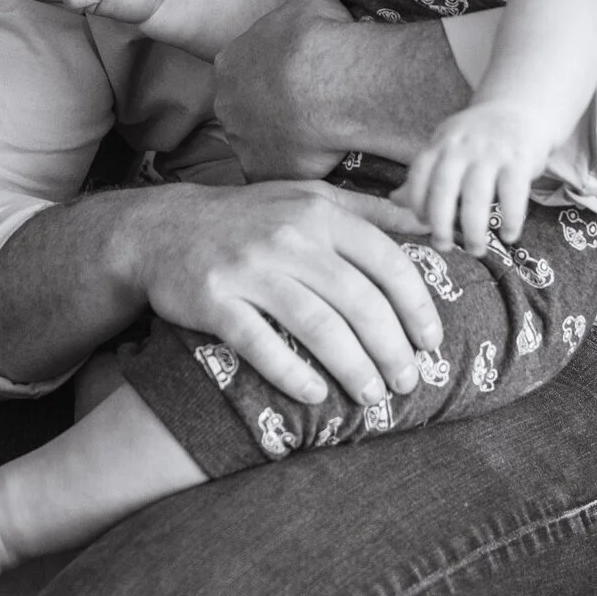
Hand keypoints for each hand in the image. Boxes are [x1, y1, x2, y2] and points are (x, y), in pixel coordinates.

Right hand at [130, 180, 443, 405]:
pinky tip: (316, 395)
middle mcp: (288, 238)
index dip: (416, 306)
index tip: (432, 340)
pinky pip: (259, 343)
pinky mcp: (213, 300)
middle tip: (409, 382)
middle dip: (392, 348)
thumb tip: (430, 224)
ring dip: (352, 367)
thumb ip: (370, 211)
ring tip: (373, 396)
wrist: (164, 228)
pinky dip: (291, 372)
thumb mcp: (310, 199)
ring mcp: (249, 269)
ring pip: (317, 325)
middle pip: (358, 301)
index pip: (386, 262)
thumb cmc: (251, 218)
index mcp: (320, 213)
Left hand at [212, 0, 364, 180]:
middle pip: (247, 108)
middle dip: (273, 109)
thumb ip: (297, 8)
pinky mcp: (259, 171)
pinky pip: (274, 173)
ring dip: (283, 140)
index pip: (247, 69)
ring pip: (260, 142)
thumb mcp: (309, 0)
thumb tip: (307, 10)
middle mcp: (226, 102)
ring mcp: (239, 140)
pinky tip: (317, 162)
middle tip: (310, 107)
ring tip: (319, 136)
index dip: (275, 72)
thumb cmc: (320, 37)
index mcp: (230, 61)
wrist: (333, 83)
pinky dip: (292, 170)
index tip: (301, 76)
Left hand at [402, 101, 556, 252]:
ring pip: (476, 195)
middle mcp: (463, 147)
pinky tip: (509, 236)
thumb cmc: (478, 137)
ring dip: (474, 228)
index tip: (422, 222)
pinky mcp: (519, 159)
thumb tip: (394, 201)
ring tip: (475, 249)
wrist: (520, 108)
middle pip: (443, 188)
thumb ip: (425, 175)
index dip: (416, 200)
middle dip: (440, 222)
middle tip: (443, 246)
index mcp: (441, 144)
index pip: (419, 172)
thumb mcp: (447, 146)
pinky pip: (513, 194)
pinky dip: (511, 218)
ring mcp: (491, 152)